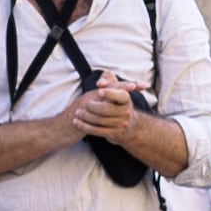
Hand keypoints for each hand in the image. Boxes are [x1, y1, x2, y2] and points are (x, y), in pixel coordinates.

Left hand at [63, 86, 183, 168]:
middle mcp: (126, 114)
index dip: (111, 93)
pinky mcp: (113, 135)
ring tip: (76, 113)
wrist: (135, 130)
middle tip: (82, 103)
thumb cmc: (125, 111)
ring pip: (101, 121)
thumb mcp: (123, 96)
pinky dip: (86, 127)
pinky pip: (97, 131)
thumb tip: (105, 76)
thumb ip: (114, 84)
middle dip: (94, 107)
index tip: (100, 90)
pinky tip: (76, 122)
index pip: (121, 96)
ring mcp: (120, 126)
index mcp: (128, 103)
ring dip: (87, 117)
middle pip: (107, 110)